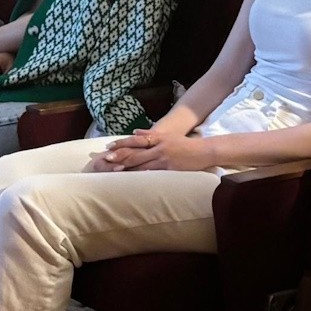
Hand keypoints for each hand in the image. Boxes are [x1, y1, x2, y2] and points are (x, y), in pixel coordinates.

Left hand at [89, 130, 214, 172]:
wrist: (203, 151)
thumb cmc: (185, 145)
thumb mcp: (167, 136)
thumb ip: (150, 134)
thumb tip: (134, 132)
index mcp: (157, 137)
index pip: (135, 140)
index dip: (121, 143)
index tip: (108, 146)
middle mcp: (159, 145)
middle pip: (135, 151)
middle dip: (120, 155)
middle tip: (106, 159)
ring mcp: (163, 156)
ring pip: (141, 162)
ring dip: (127, 167)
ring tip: (114, 170)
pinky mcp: (169, 167)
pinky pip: (152, 171)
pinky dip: (141, 174)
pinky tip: (132, 178)